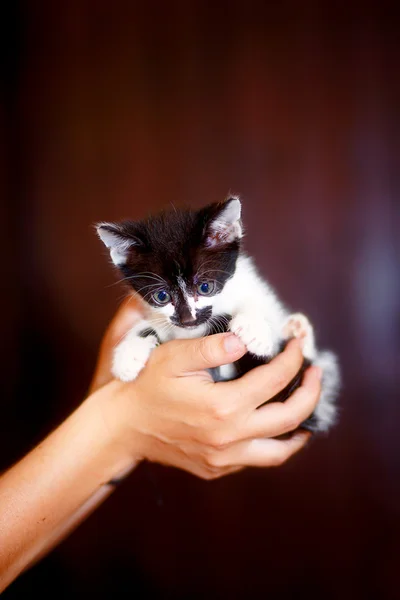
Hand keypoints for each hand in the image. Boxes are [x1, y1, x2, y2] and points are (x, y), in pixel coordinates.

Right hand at [93, 301, 321, 479]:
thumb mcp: (173, 356)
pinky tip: (271, 426)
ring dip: (300, 428)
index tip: (297, 342)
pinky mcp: (216, 469)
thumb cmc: (145, 386)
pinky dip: (273, 443)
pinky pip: (256, 459)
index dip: (293, 357)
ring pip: (279, 451)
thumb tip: (244, 341)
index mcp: (223, 406)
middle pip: (290, 418)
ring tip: (306, 407)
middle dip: (310, 391)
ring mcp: (224, 458)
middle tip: (315, 372)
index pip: (275, 379)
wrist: (121, 427)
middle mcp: (230, 437)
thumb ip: (211, 347)